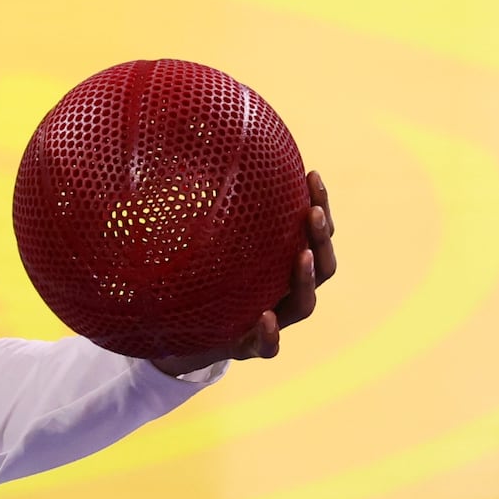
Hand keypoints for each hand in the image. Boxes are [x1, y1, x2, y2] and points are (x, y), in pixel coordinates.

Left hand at [151, 171, 337, 376]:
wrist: (176, 337)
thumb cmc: (193, 282)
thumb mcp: (197, 242)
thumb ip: (197, 207)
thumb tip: (185, 151)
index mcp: (278, 264)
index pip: (311, 233)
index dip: (319, 205)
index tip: (312, 174)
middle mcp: (283, 292)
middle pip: (322, 267)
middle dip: (321, 239)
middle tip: (312, 213)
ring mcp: (271, 321)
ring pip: (304, 305)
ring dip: (306, 280)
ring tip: (301, 257)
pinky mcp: (248, 348)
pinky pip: (267, 347)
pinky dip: (270, 334)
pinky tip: (266, 318)